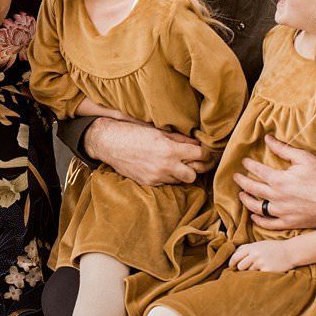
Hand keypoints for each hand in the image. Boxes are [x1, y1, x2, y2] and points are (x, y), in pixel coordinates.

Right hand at [83, 117, 206, 185]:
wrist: (109, 143)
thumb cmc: (133, 133)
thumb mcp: (158, 132)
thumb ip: (179, 139)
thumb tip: (196, 144)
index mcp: (169, 150)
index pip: (200, 156)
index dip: (206, 154)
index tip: (205, 153)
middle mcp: (165, 166)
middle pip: (194, 175)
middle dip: (195, 169)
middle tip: (192, 161)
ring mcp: (156, 176)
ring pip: (180, 181)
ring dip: (181, 174)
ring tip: (175, 164)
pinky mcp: (148, 183)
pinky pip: (166, 183)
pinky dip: (167, 177)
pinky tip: (161, 167)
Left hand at [229, 239, 298, 272]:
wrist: (291, 251)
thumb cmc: (274, 248)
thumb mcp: (259, 244)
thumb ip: (247, 249)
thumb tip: (234, 258)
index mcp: (252, 247)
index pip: (235, 256)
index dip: (231, 263)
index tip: (231, 267)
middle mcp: (255, 254)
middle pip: (240, 266)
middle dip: (242, 269)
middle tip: (247, 270)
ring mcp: (261, 262)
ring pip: (249, 272)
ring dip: (252, 273)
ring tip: (260, 269)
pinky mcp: (268, 270)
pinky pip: (258, 276)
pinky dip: (260, 276)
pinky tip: (265, 272)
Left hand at [234, 135, 315, 230]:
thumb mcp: (304, 158)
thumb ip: (283, 149)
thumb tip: (268, 138)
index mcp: (279, 180)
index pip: (257, 170)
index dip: (249, 165)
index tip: (244, 162)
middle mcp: (277, 197)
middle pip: (252, 189)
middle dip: (241, 181)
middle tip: (236, 177)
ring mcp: (282, 212)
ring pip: (256, 207)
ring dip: (246, 200)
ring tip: (241, 194)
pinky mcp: (289, 223)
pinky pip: (269, 224)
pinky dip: (259, 220)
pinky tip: (253, 216)